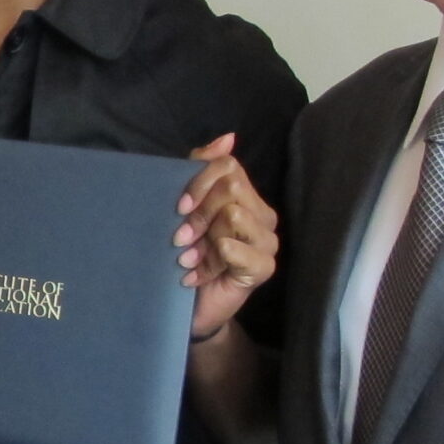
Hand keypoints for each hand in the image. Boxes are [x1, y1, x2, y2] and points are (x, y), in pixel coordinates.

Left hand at [177, 133, 276, 344]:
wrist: (186, 305)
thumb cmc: (183, 254)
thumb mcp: (184, 208)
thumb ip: (201, 169)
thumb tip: (228, 138)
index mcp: (244, 196)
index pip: (228, 167)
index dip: (198, 182)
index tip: (177, 207)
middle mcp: (261, 215)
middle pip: (231, 188)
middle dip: (199, 213)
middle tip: (180, 239)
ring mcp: (266, 241)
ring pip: (234, 215)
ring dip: (202, 240)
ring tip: (188, 259)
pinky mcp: (263, 268)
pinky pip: (237, 248)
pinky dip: (210, 260)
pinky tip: (195, 275)